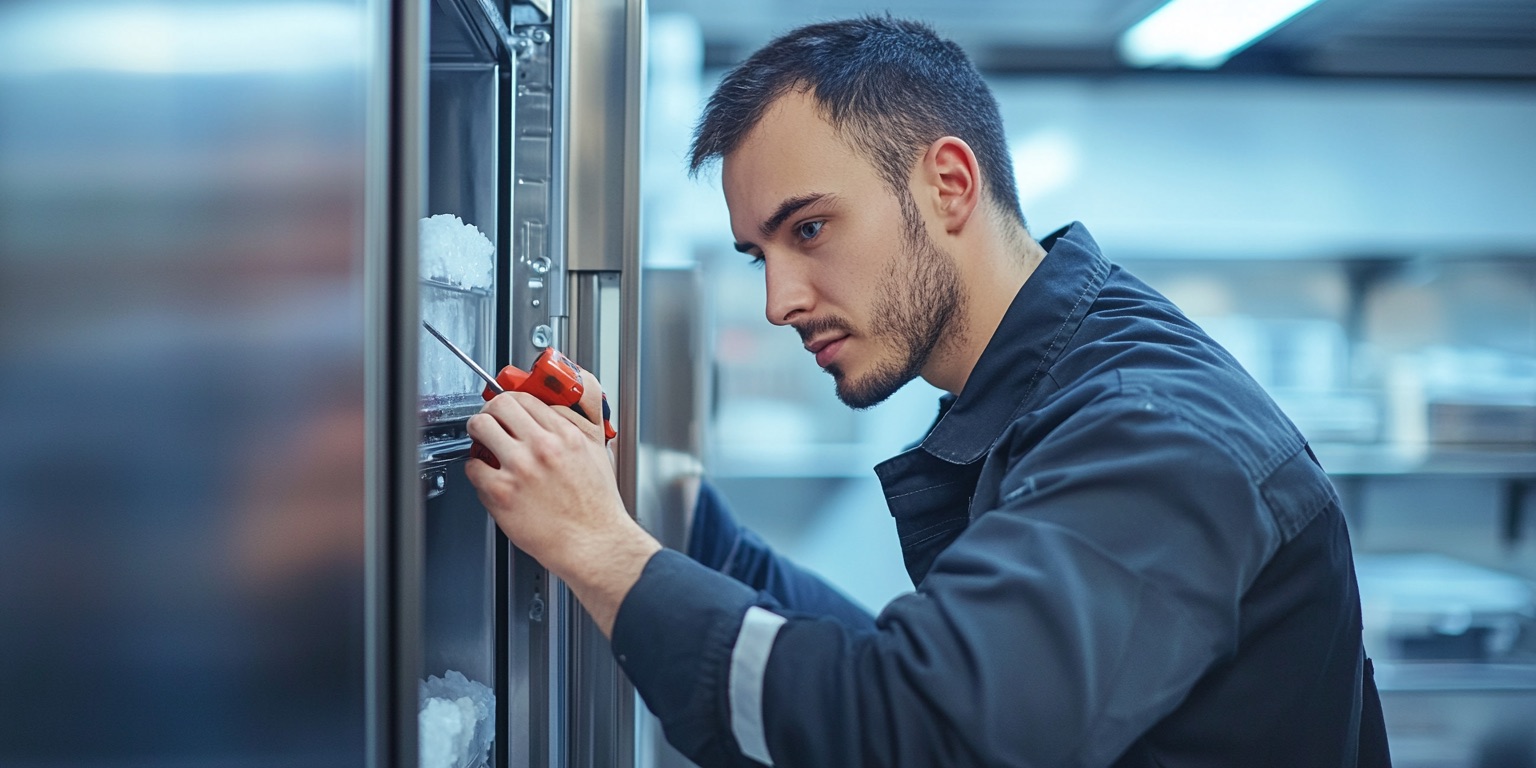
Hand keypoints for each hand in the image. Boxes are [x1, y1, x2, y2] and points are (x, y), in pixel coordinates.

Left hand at [464, 368, 659, 635]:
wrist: (594, 542)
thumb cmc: (597, 508)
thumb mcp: (597, 454)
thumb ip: (574, 430)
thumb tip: (554, 415)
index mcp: (566, 435)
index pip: (526, 399)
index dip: (511, 401)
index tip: (506, 409)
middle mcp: (542, 447)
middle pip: (499, 405)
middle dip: (490, 411)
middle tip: (489, 421)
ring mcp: (520, 468)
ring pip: (480, 428)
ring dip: (477, 434)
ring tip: (482, 444)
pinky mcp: (502, 493)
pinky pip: (473, 467)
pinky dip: (476, 469)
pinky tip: (486, 476)